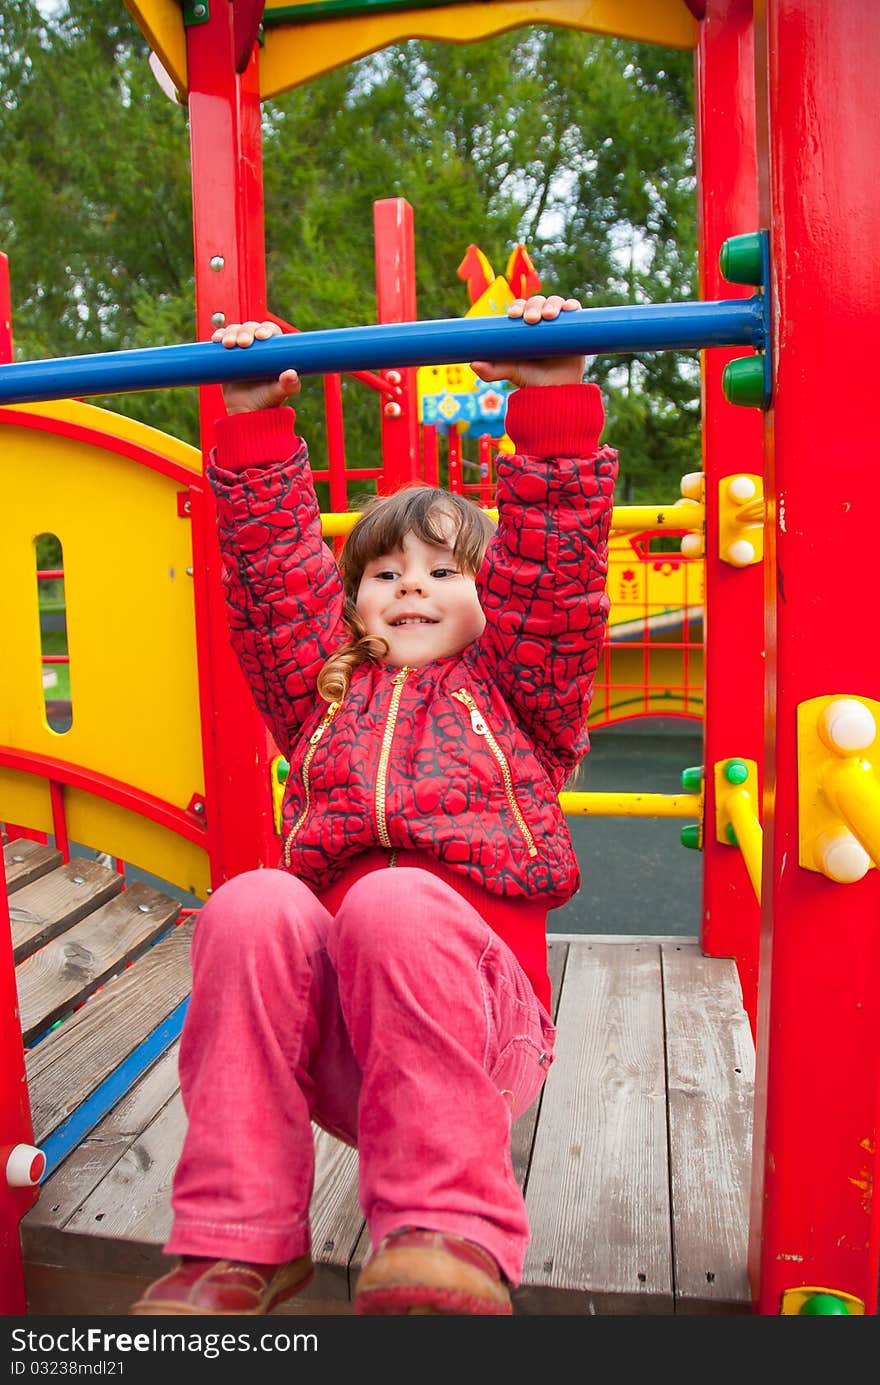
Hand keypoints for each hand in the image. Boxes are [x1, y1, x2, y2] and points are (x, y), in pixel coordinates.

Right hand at [211, 320, 300, 413]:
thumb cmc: (266, 402)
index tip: (261, 337)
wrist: (244, 412)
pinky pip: (221, 339)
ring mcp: (240, 349)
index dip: (265, 329)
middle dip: (245, 331)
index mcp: (273, 350)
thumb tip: (291, 374)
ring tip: (228, 344)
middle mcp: (257, 346)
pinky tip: (216, 340)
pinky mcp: (226, 354)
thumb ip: (288, 386)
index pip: (270, 331)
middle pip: (251, 328)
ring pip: (235, 330)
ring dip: (231, 332)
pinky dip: (218, 336)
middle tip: (242, 343)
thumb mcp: (278, 394)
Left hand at [470, 294, 584, 388]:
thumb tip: (473, 364)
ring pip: (555, 303)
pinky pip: (574, 310)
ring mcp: (558, 323)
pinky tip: (570, 309)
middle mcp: (540, 321)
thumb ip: (491, 371)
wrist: (556, 392)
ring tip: (549, 316)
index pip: (519, 308)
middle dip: (533, 306)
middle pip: (536, 302)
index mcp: (523, 327)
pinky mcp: (575, 327)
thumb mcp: (510, 373)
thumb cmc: (531, 380)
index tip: (514, 314)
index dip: (517, 306)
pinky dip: (572, 306)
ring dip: (552, 304)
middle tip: (531, 319)